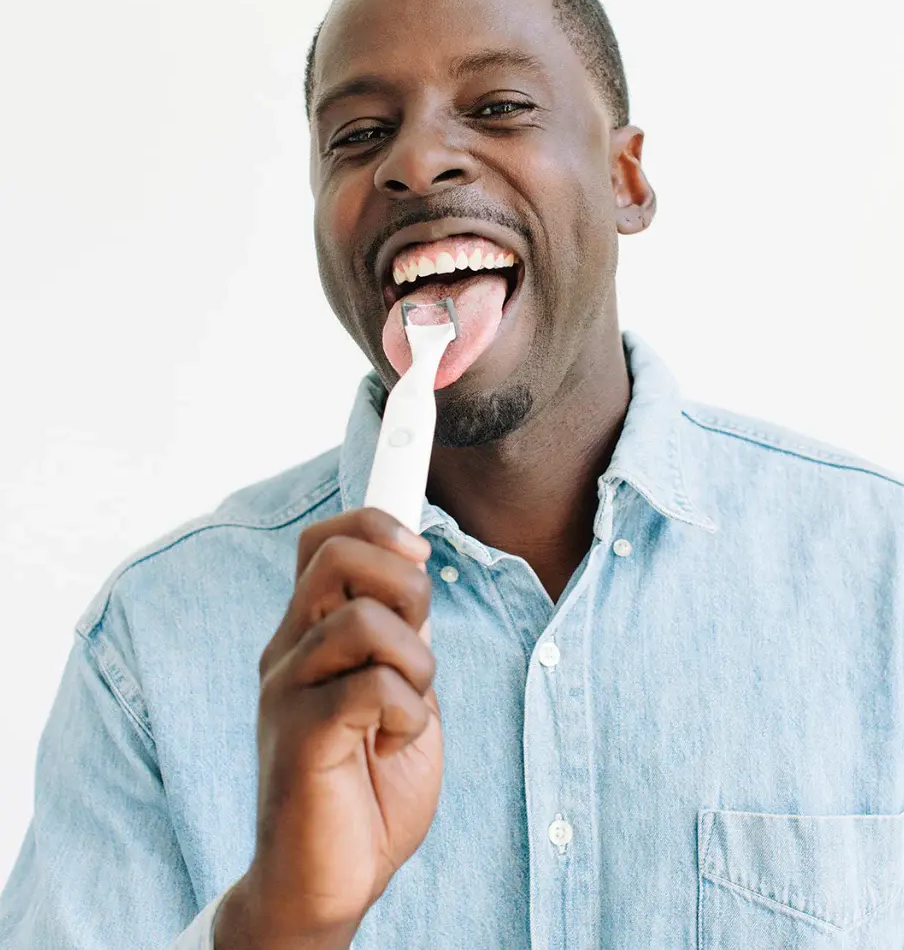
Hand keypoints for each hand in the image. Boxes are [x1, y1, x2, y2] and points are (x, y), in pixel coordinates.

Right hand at [214, 508, 441, 948]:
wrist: (332, 879)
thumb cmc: (369, 784)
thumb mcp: (400, 692)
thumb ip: (397, 636)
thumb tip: (413, 574)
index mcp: (310, 631)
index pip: (327, 540)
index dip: (372, 496)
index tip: (414, 416)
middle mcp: (288, 646)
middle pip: (339, 551)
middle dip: (404, 580)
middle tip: (419, 635)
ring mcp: (286, 687)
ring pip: (366, 618)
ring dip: (416, 662)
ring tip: (406, 707)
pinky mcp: (298, 732)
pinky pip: (375, 684)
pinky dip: (408, 710)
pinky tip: (391, 743)